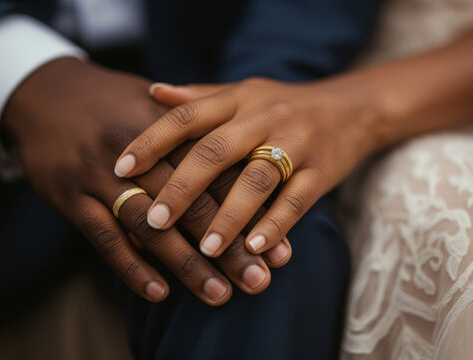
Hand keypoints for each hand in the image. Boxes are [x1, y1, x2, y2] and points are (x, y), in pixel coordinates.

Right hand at [1, 59, 289, 305]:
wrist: (49, 93)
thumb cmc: (117, 104)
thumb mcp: (159, 107)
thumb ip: (201, 136)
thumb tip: (246, 168)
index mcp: (171, 129)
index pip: (220, 176)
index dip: (251, 212)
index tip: (279, 249)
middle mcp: (140, 153)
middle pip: (191, 204)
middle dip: (227, 246)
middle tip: (259, 280)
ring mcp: (102, 174)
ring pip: (151, 226)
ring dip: (186, 264)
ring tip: (219, 294)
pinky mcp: (70, 195)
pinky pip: (104, 237)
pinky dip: (131, 267)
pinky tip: (158, 293)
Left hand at [114, 78, 375, 256]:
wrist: (351, 108)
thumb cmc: (284, 105)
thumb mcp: (243, 93)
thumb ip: (199, 96)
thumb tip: (152, 92)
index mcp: (238, 99)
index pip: (188, 115)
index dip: (152, 140)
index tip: (121, 168)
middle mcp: (264, 117)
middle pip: (217, 150)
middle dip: (183, 187)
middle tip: (154, 220)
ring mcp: (296, 144)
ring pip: (257, 179)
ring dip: (230, 216)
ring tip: (206, 249)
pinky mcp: (321, 171)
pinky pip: (297, 200)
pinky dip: (275, 225)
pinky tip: (254, 249)